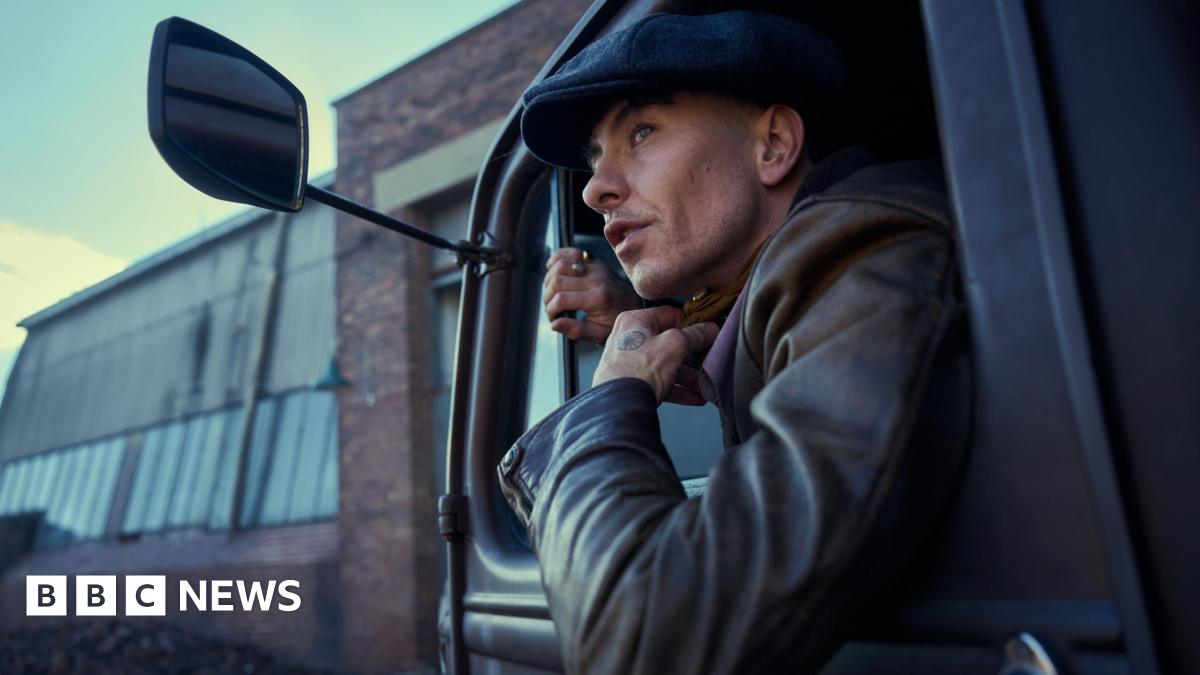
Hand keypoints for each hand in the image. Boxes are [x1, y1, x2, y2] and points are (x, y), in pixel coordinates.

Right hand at [543, 247, 640, 342]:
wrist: (635, 305)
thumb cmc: (616, 322)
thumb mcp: (599, 334)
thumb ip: (576, 330)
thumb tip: (554, 324)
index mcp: (599, 298)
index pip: (561, 299)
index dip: (550, 310)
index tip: (553, 319)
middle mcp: (597, 279)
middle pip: (557, 281)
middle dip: (547, 297)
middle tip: (551, 308)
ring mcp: (596, 267)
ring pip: (560, 265)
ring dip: (549, 280)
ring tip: (552, 294)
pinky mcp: (595, 261)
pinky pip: (570, 252)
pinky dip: (557, 258)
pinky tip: (553, 271)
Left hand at [593, 306, 719, 405]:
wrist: (618, 407)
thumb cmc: (638, 372)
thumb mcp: (674, 346)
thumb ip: (695, 335)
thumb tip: (710, 329)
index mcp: (635, 320)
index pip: (670, 315)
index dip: (691, 324)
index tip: (707, 334)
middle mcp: (629, 338)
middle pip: (669, 342)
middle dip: (692, 355)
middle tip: (708, 360)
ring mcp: (629, 361)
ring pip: (666, 364)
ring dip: (689, 376)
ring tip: (705, 385)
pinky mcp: (631, 382)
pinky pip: (659, 381)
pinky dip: (677, 388)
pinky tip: (696, 397)